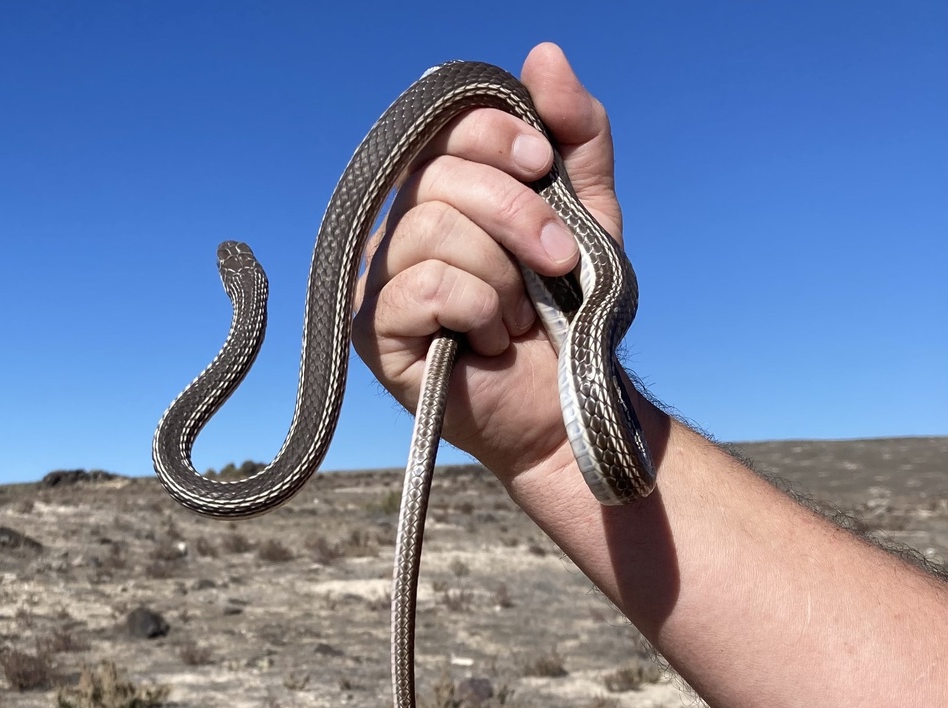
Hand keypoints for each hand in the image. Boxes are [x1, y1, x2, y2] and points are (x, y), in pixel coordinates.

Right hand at [352, 42, 627, 484]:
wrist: (568, 401)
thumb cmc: (569, 312)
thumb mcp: (587, 213)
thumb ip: (574, 137)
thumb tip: (544, 55)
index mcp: (443, 193)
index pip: (447, 128)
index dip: (498, 137)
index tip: (544, 168)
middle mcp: (399, 226)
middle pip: (440, 178)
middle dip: (519, 219)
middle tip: (559, 265)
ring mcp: (379, 278)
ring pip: (434, 231)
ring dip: (503, 278)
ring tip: (519, 316)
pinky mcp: (371, 329)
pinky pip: (427, 285)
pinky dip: (479, 310)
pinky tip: (489, 341)